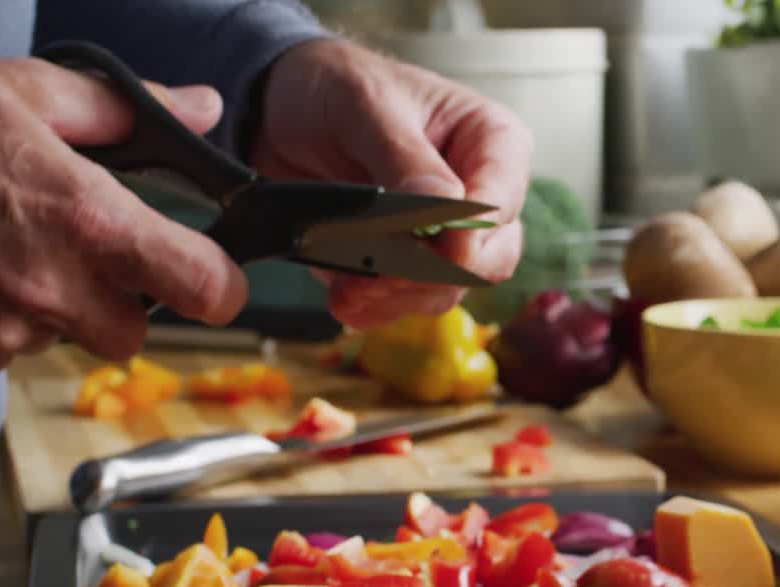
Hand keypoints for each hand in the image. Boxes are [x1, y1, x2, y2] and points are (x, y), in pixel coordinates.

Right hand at [0, 59, 247, 386]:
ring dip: (47, 309)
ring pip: (60, 342)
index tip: (210, 275)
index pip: (205, 289)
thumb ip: (125, 109)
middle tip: (75, 252)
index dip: (219, 285)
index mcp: (88, 220)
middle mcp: (51, 287)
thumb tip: (202, 108)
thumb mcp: (23, 91)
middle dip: (117, 300)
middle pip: (131, 331)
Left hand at [251, 39, 531, 326]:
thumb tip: (444, 209)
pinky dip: (376, 308)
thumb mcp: (367, 105)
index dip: (467, 238)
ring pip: (448, 290)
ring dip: (397, 296)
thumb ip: (406, 157)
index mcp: (493, 143)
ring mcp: (446, 235)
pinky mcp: (408, 262)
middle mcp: (481, 194)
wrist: (280, 106)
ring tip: (350, 287)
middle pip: (487, 261)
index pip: (500, 205)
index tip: (426, 249)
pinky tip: (346, 297)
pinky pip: (407, 302)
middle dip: (429, 275)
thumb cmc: (336, 85)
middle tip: (377, 273)